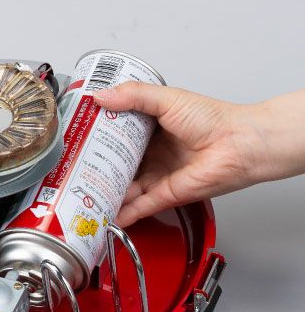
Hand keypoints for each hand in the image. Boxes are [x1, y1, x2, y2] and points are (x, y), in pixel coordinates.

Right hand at [93, 83, 304, 226]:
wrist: (240, 144)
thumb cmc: (211, 119)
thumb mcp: (167, 99)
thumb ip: (133, 96)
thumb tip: (99, 96)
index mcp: (151, 130)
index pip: (116, 136)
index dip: (97, 138)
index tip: (76, 139)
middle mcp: (152, 154)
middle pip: (117, 164)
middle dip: (96, 168)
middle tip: (72, 170)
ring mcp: (157, 176)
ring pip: (125, 187)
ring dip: (106, 192)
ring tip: (82, 195)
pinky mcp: (165, 195)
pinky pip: (140, 206)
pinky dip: (124, 213)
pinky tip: (106, 215)